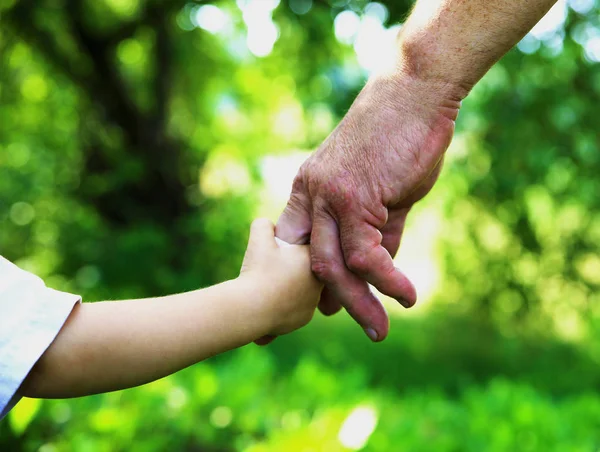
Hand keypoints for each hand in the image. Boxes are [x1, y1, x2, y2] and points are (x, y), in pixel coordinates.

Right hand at [240, 218, 322, 336]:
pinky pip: (295, 307)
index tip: (282, 250)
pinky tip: (271, 300)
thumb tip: (267, 224)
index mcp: (313, 260)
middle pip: (308, 269)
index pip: (311, 247)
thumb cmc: (257, 271)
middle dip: (295, 266)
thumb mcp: (258, 239)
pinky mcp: (303, 319)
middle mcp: (319, 282)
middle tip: (275, 266)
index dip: (296, 247)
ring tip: (271, 284)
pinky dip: (285, 304)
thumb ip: (264, 225)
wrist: (251, 309)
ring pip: (303, 289)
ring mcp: (312, 302)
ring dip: (291, 286)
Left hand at [276, 70, 463, 340]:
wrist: (412, 95)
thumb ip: (380, 232)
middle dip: (328, 302)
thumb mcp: (383, 193)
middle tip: (346, 328)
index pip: (298, 245)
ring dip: (358, 304)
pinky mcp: (356, 197)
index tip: (320, 308)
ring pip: (334, 265)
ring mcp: (329, 197)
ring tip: (378, 331)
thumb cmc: (399, 140)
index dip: (305, 280)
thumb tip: (381, 270)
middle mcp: (311, 196)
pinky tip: (406, 296)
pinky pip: (366, 253)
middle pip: (312, 265)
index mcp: (310, 191)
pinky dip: (386, 280)